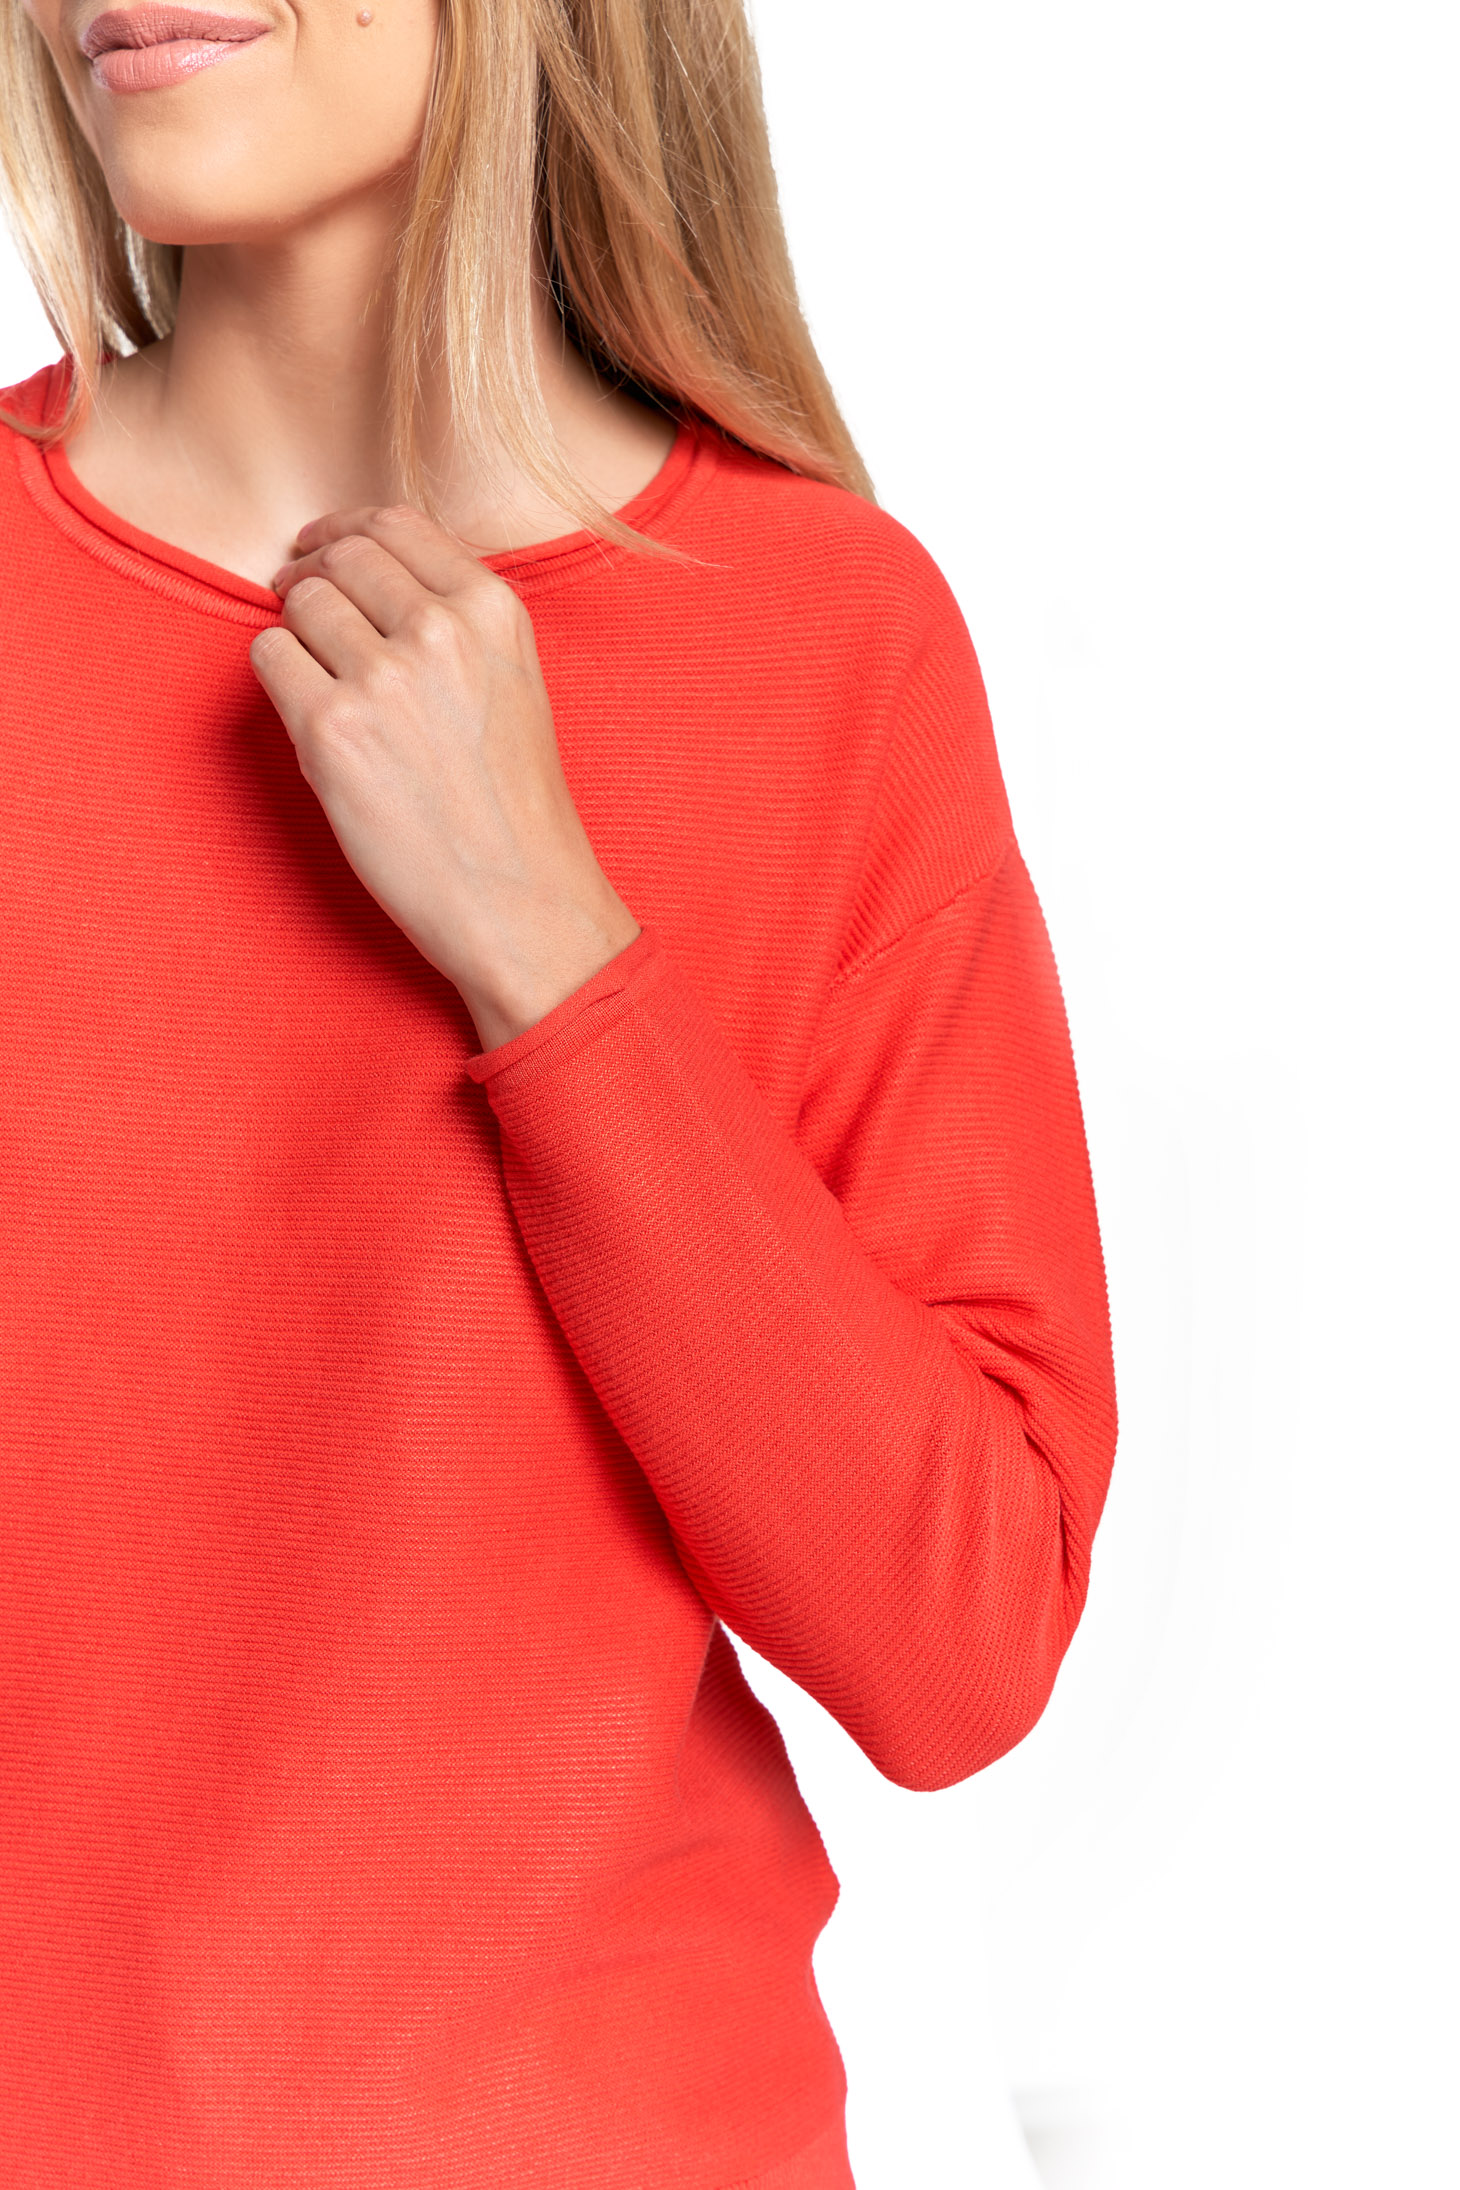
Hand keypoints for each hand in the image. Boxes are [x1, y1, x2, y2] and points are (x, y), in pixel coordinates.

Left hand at [249, 503, 640, 1049]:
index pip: (395, 523)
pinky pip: (269, 658)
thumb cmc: (514, 806)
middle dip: (310, 576)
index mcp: (493, 611)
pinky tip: (311, 718)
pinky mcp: (331, 728)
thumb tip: (365, 577)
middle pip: (339, 558)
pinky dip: (278, 679)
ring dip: (296, 634)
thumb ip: (456, 620)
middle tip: (296, 603)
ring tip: (318, 680)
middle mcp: (440, 630)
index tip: (321, 549)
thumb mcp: (514, 682)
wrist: (520, 899)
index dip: (345, 530)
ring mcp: (382, 677)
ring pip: (298, 605)